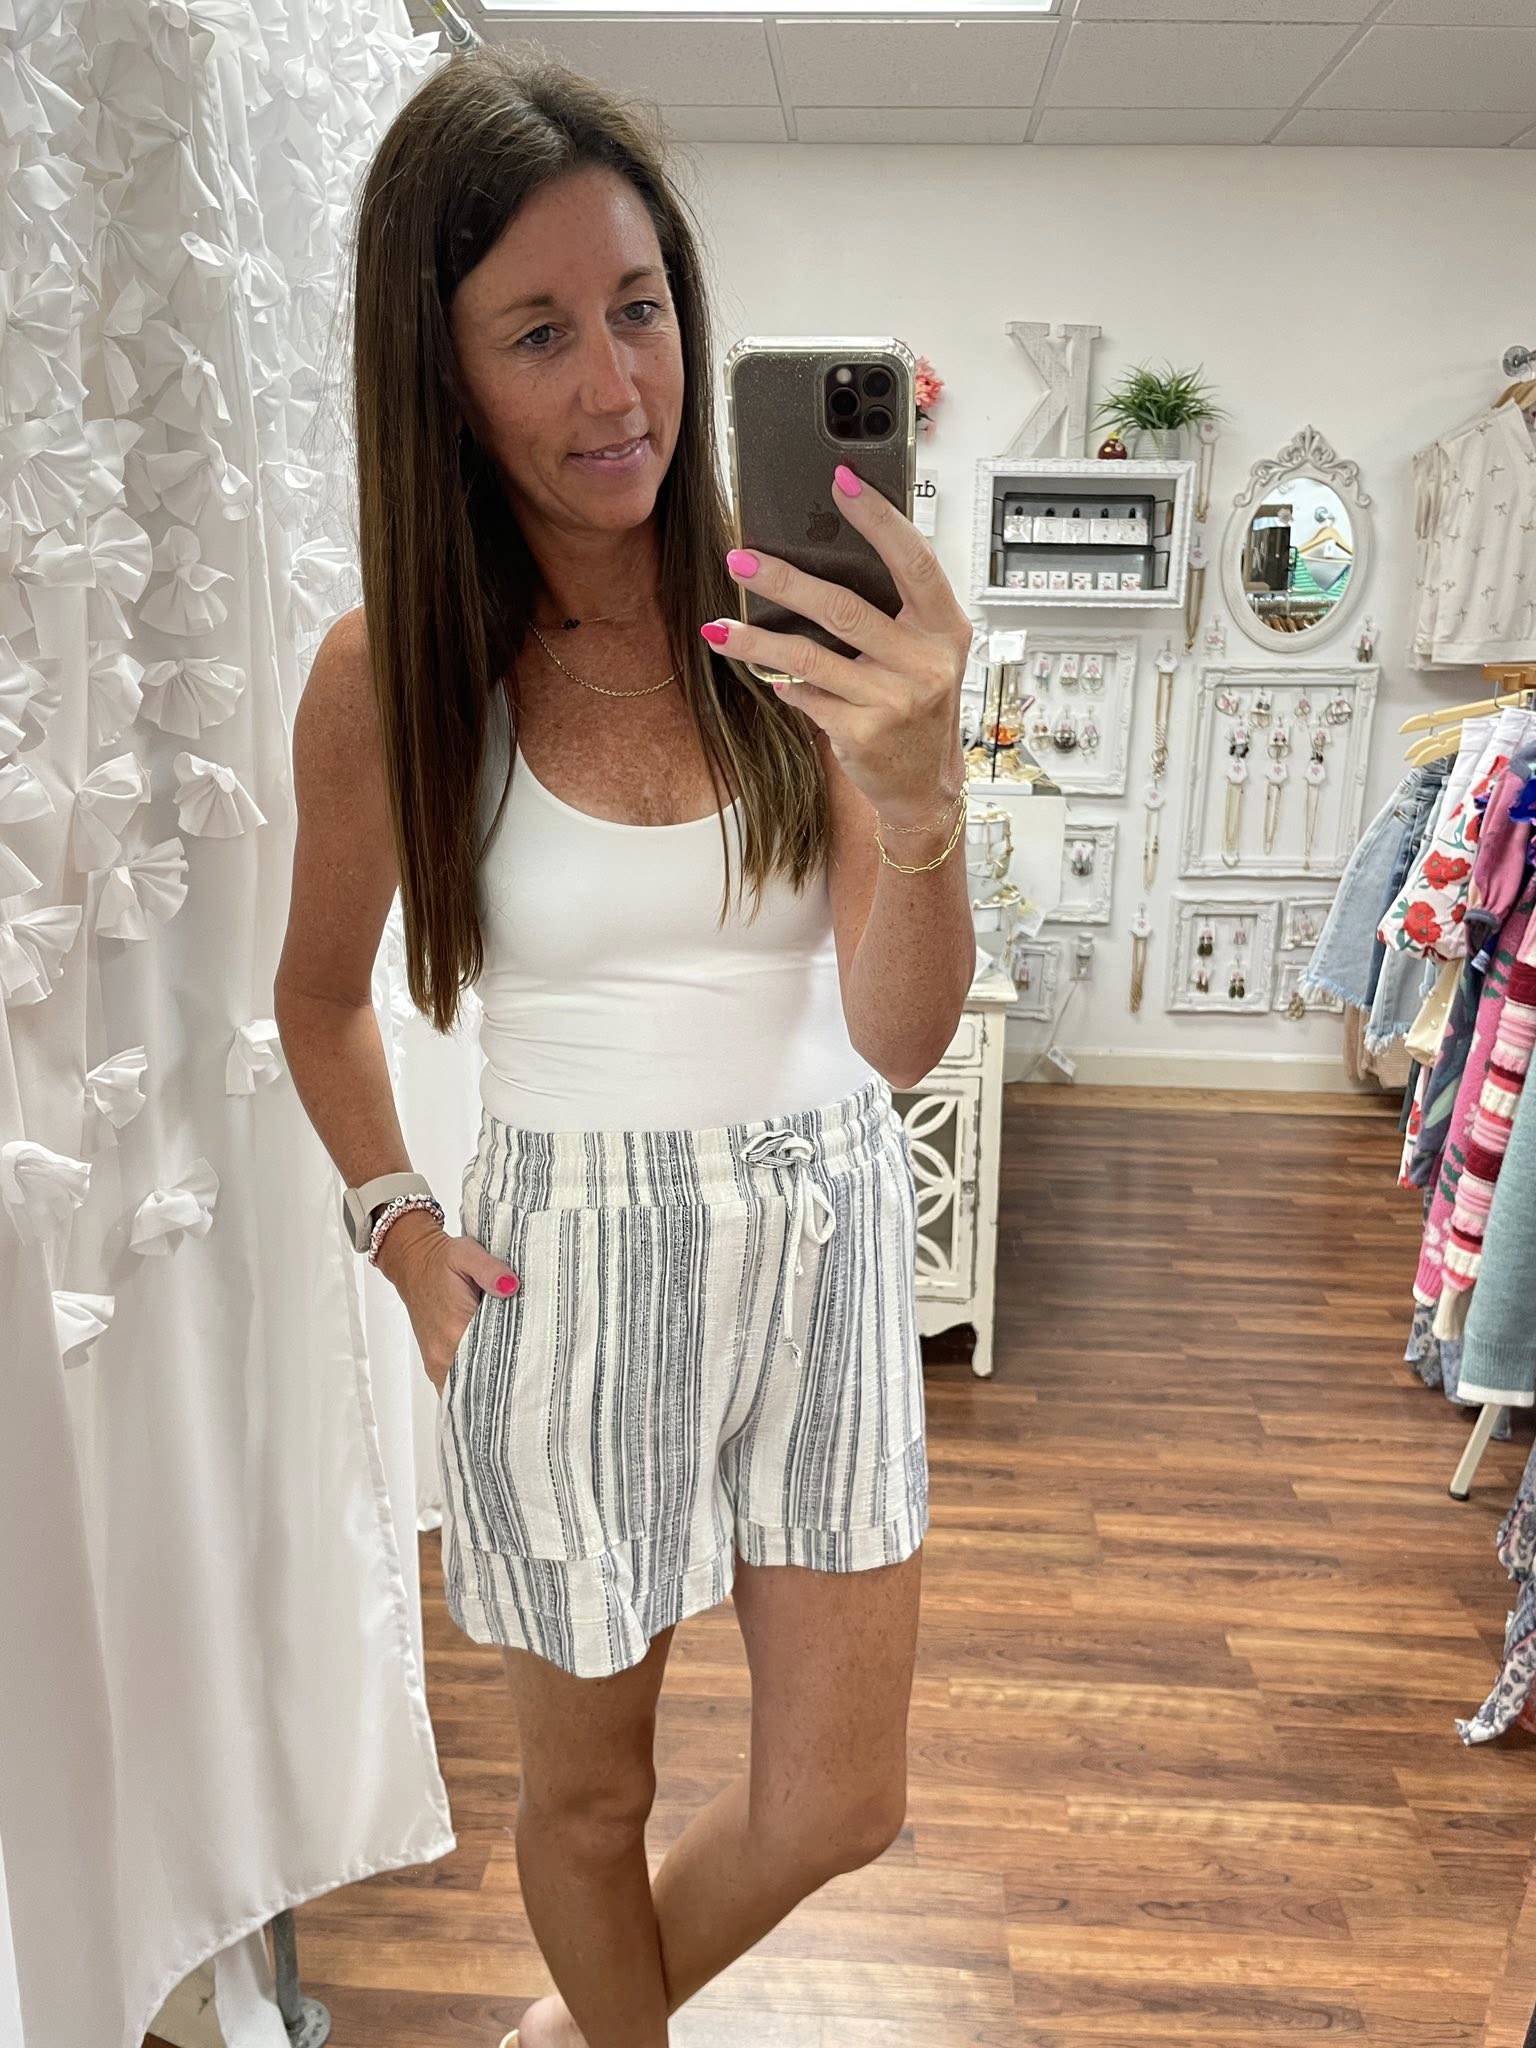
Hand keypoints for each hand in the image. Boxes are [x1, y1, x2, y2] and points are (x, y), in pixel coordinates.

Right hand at [378, 1215, 518, 1394]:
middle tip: (532, 1370)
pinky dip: (475, 1384)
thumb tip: (510, 1286)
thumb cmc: (440, 1260)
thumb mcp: (467, 1253)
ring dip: (491, 1382)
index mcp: (454, 1329)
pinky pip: (457, 1386)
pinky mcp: (434, 1363)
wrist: (413, 1264)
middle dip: (508, 1377)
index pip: (493, 1362)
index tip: (535, 1362)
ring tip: (516, 1374)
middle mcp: (442, 1353)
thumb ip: (490, 1270)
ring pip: (469, 1387)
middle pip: (482, 1380)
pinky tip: (493, 1376)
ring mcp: (436, 1362)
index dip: (517, 1363)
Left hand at [703, 462, 971, 824]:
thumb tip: (822, 556)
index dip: (878, 519)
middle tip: (741, 558)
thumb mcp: (925, 652)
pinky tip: (769, 677)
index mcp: (944, 627)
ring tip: (718, 627)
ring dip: (756, 641)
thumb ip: (893, 609)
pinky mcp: (862, 733)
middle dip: (784, 581)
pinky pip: (806, 696)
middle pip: (844, 607)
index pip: (913, 560)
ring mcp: (894, 700)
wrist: (923, 783)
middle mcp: (925, 662)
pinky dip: (782, 684)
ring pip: (810, 656)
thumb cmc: (919, 705)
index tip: (841, 480)